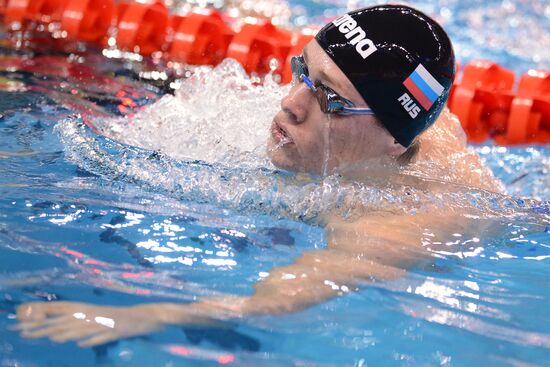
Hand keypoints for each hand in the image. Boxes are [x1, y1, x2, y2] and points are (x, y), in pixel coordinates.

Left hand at [12, 301, 167, 346]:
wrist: (146, 316)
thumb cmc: (121, 318)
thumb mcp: (99, 318)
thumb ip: (80, 324)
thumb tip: (60, 334)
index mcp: (89, 309)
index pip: (61, 310)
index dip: (42, 313)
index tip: (24, 319)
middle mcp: (94, 314)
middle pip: (66, 321)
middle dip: (45, 326)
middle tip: (26, 332)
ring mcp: (106, 322)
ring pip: (83, 327)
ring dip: (66, 332)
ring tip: (50, 338)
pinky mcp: (117, 330)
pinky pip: (103, 336)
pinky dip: (92, 339)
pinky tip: (81, 343)